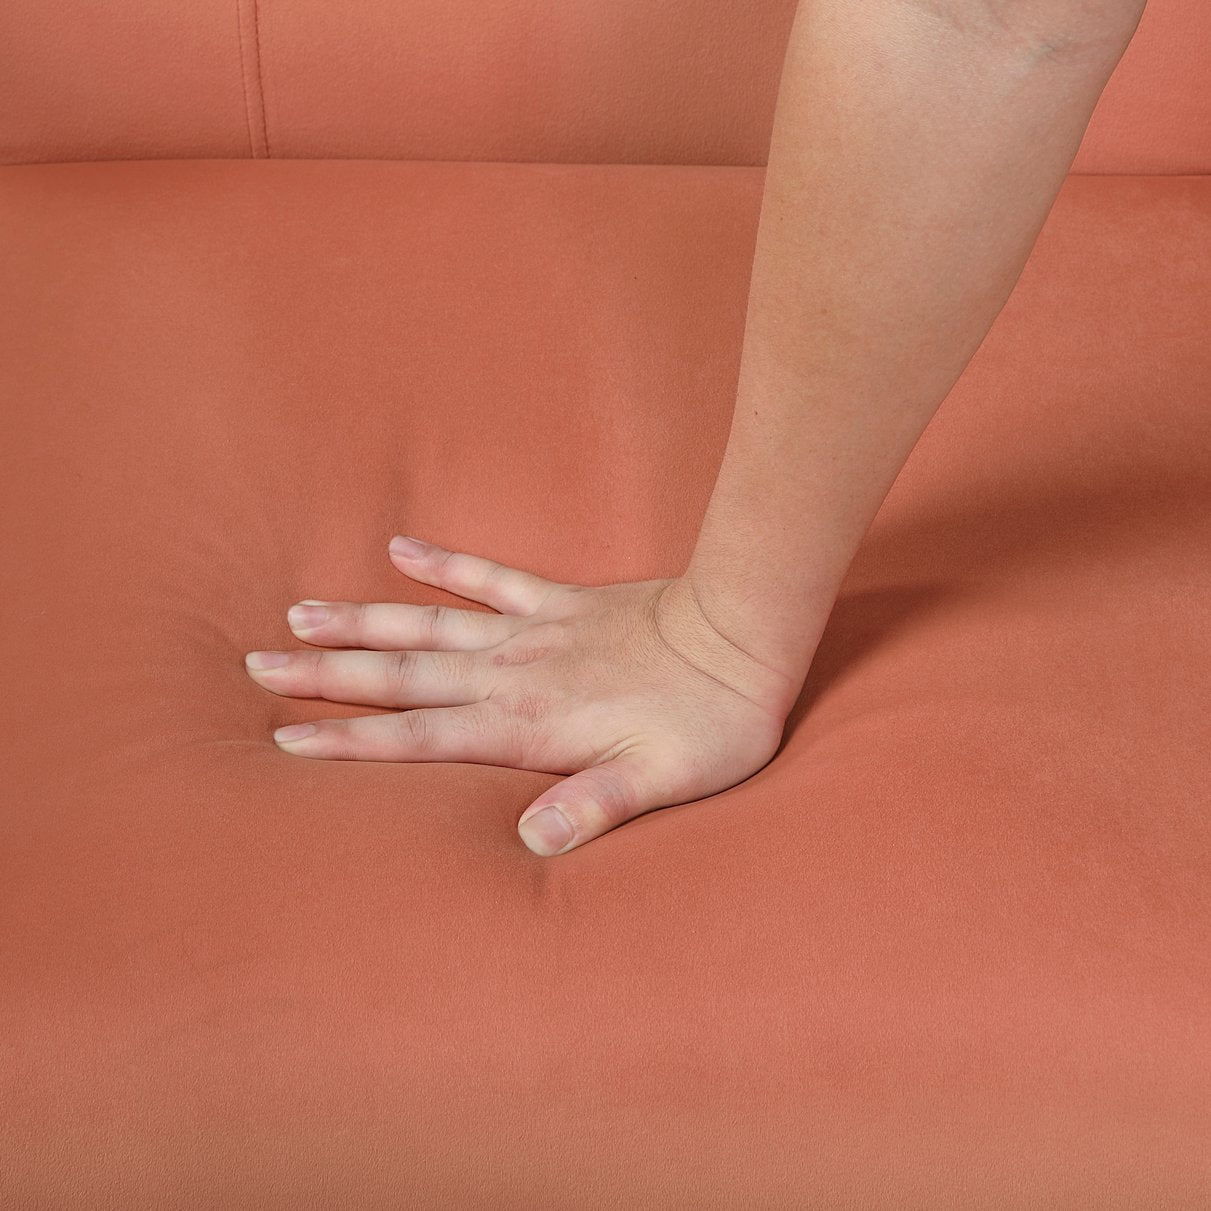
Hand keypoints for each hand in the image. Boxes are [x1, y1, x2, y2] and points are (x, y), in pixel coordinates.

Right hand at [244, 535, 803, 855]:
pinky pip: (490, 576)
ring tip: (299, 611)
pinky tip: (400, 548)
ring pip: (428, 624)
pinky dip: (444, 563)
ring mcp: (532, 631)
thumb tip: (528, 844)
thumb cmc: (709, 720)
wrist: (743, 632)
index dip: (352, 742)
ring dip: (363, 620)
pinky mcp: (559, 601)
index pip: (420, 736)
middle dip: (328, 674)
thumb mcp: (662, 781)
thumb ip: (593, 807)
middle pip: (402, 675)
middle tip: (258, 664)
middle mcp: (512, 673)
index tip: (285, 740)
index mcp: (525, 724)